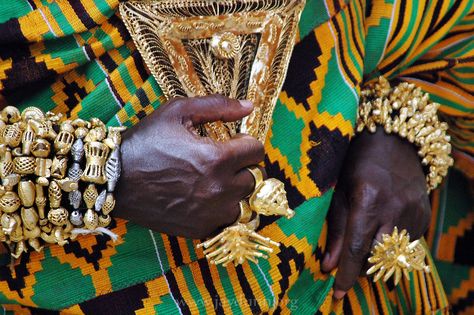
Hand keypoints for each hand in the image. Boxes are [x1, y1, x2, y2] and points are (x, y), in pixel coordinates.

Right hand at [115, 95, 263, 238]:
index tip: (233, 142)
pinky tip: (205, 198)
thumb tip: (249, 106)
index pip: (257, 150)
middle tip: (223, 161)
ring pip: (244, 202)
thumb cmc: (145, 142)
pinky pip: (227, 221)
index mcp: (216, 158)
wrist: (114, 179)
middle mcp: (218, 189)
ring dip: (235, 190)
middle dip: (242, 166)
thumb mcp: (178, 111)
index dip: (246, 142)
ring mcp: (210, 213)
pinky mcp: (199, 229)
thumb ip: (218, 106)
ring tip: (215, 180)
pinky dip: (222, 210)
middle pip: (254, 177)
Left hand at [321, 129, 430, 298]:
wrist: (395, 141)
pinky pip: (405, 243)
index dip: (346, 274)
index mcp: (368, 199)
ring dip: (374, 257)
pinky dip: (389, 245)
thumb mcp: (339, 190)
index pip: (356, 248)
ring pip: (392, 253)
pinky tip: (380, 229)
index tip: (337, 293)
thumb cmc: (357, 162)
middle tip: (346, 270)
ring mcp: (414, 212)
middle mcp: (395, 209)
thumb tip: (328, 265)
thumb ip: (335, 228)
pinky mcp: (424, 215)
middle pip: (377, 257)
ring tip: (362, 243)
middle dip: (360, 269)